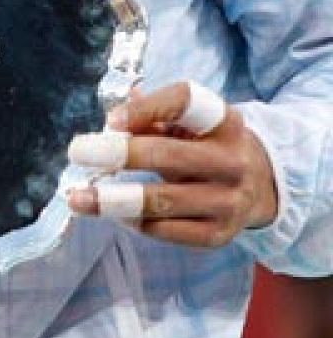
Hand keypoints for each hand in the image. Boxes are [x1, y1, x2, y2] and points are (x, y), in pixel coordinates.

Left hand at [66, 81, 277, 248]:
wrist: (260, 186)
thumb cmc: (206, 145)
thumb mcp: (187, 122)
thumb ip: (150, 115)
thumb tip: (112, 120)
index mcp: (223, 121)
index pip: (185, 103)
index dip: (146, 109)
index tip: (110, 120)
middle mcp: (232, 161)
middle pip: (169, 155)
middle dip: (119, 155)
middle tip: (77, 152)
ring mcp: (228, 201)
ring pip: (163, 201)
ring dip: (113, 200)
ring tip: (77, 198)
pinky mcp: (219, 234)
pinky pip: (167, 230)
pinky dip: (135, 222)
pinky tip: (113, 214)